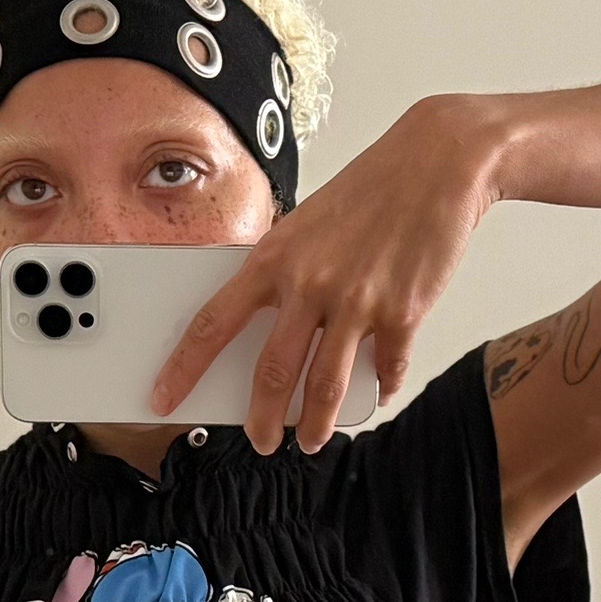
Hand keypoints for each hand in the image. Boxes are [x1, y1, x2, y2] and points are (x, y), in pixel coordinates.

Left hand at [149, 93, 504, 453]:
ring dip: (315, 425)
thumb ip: (286, 274)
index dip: (183, 368)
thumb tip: (274, 329)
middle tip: (260, 440)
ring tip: (310, 440)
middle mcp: (310, 284)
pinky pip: (386, 369)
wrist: (437, 161)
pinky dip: (382, 387)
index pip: (212, 324)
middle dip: (261, 419)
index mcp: (274, 259)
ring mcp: (357, 302)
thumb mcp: (307, 225)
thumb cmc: (370, 191)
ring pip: (325, 387)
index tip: (163, 398)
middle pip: (272, 372)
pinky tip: (379, 392)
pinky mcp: (403, 313)